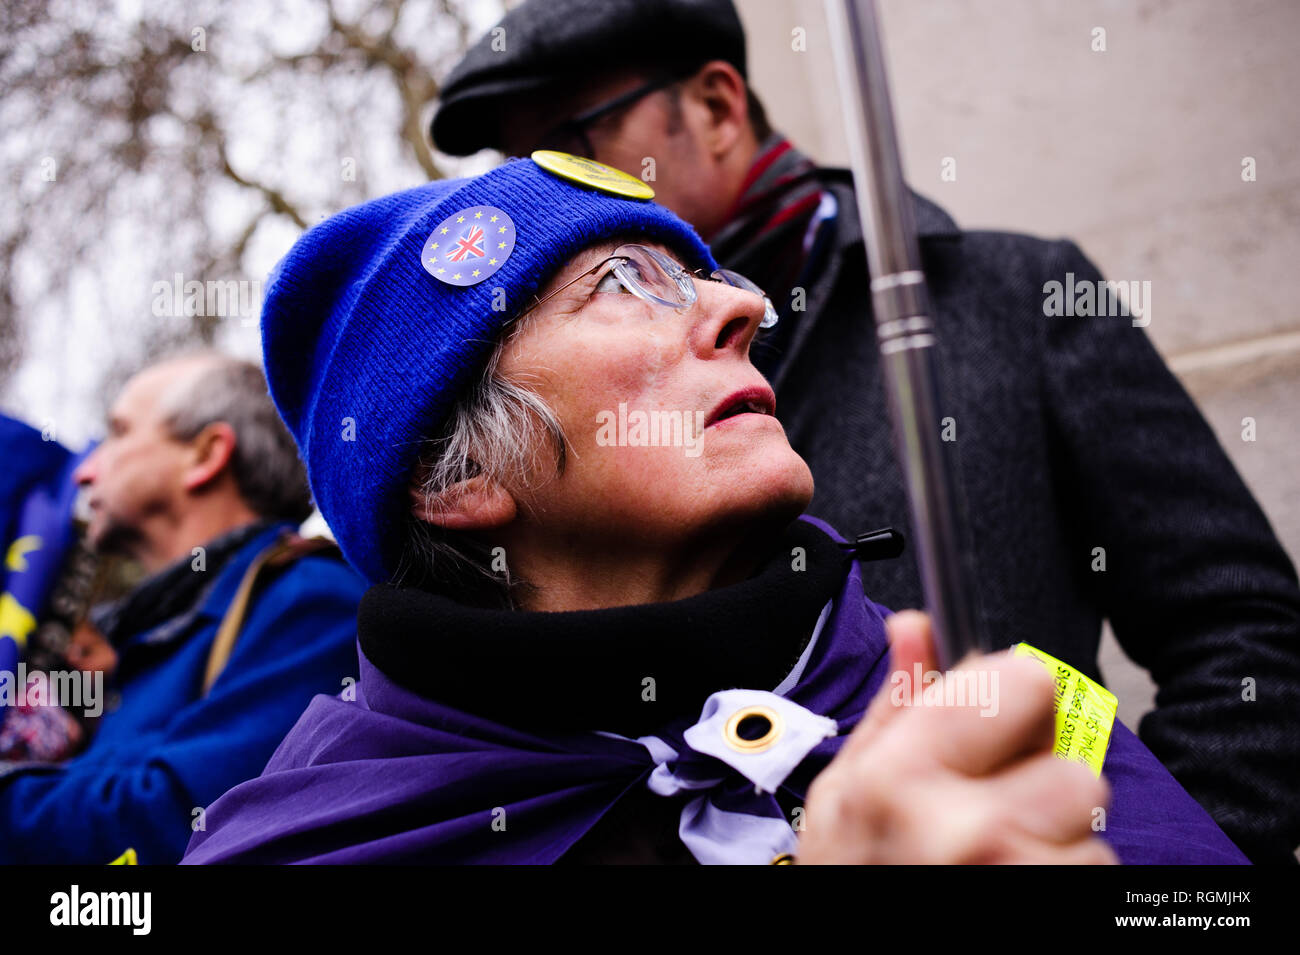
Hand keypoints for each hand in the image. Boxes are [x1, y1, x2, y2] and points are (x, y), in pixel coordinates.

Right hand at [797, 610, 1116, 863]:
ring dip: (1053, 842)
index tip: (990, 728)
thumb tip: (916, 626)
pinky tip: (1011, 887)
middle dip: (1037, 786)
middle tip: (986, 819)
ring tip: (994, 865)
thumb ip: (896, 706)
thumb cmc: (855, 882)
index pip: (1025, 681)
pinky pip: (1099, 874)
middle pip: (1072, 765)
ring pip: (1090, 828)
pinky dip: (1063, 878)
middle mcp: (968, 832)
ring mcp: (1020, 882)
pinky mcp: (1060, 911)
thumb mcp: (849, 792)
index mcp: (903, 777)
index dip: (1010, 703)